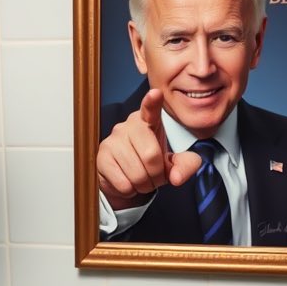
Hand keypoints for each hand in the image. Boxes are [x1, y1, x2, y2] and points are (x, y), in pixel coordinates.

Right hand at [97, 88, 201, 209]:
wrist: (125, 179)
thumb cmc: (150, 164)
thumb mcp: (173, 164)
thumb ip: (185, 166)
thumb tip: (176, 178)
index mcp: (149, 121)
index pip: (151, 109)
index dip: (152, 102)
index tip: (155, 94)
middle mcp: (129, 126)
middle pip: (151, 156)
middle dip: (156, 176)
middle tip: (153, 177)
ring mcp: (113, 140)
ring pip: (137, 174)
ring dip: (143, 185)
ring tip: (140, 180)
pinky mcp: (102, 157)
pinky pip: (123, 183)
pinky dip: (129, 191)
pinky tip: (126, 183)